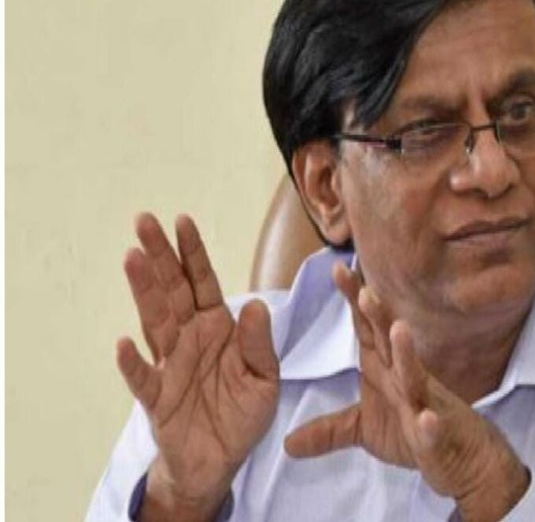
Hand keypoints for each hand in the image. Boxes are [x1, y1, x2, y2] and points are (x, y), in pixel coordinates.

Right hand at [116, 213, 279, 520]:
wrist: (220, 459)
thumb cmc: (242, 412)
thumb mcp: (264, 378)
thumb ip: (259, 344)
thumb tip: (254, 304)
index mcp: (218, 327)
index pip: (203, 283)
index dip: (193, 254)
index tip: (182, 220)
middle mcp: (190, 338)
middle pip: (172, 291)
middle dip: (160, 257)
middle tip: (144, 221)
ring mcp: (170, 364)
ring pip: (154, 322)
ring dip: (143, 292)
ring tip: (132, 258)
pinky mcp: (158, 397)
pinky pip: (144, 378)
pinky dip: (133, 363)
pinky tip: (123, 344)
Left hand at [285, 262, 528, 520]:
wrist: (465, 458)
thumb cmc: (414, 433)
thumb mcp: (365, 431)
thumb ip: (329, 430)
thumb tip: (286, 442)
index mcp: (385, 370)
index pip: (368, 329)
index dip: (355, 300)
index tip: (338, 268)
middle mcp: (405, 379)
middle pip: (389, 342)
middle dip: (378, 316)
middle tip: (364, 290)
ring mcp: (425, 405)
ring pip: (416, 375)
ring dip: (407, 353)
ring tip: (399, 330)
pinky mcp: (437, 436)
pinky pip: (433, 428)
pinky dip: (431, 422)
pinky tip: (426, 417)